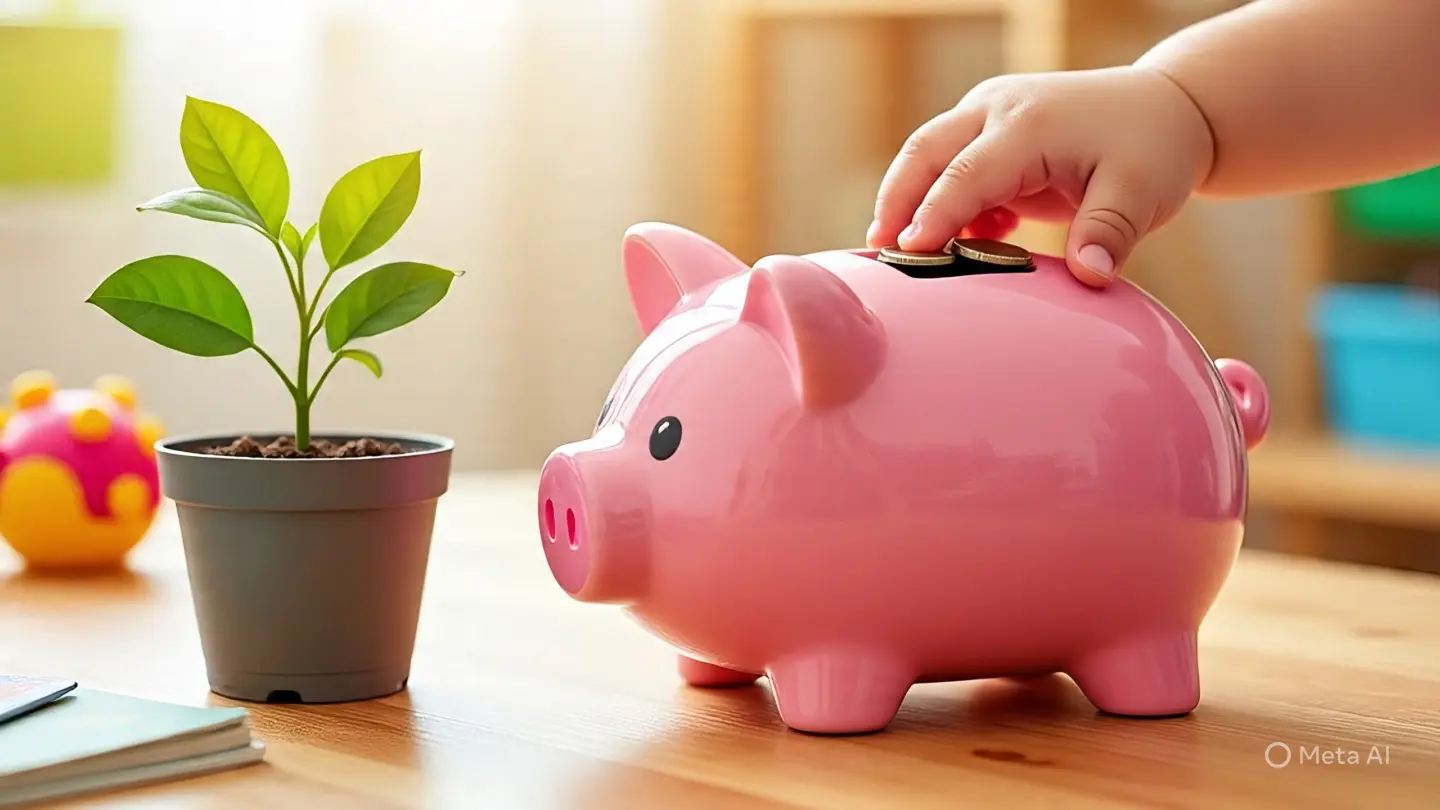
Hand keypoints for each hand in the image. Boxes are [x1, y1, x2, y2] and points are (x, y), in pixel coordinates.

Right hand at [865, 66, 1213, 285]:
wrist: (1165, 108)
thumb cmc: (1153, 145)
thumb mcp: (1143, 192)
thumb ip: (1111, 232)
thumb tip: (1091, 276)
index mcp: (1029, 124)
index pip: (966, 172)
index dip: (935, 213)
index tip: (909, 250)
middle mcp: (998, 111)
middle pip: (925, 152)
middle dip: (895, 201)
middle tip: (877, 253)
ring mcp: (988, 119)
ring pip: (927, 156)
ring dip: (909, 202)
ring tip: (900, 255)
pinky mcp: (989, 137)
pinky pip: (948, 170)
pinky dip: (943, 206)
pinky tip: (964, 243)